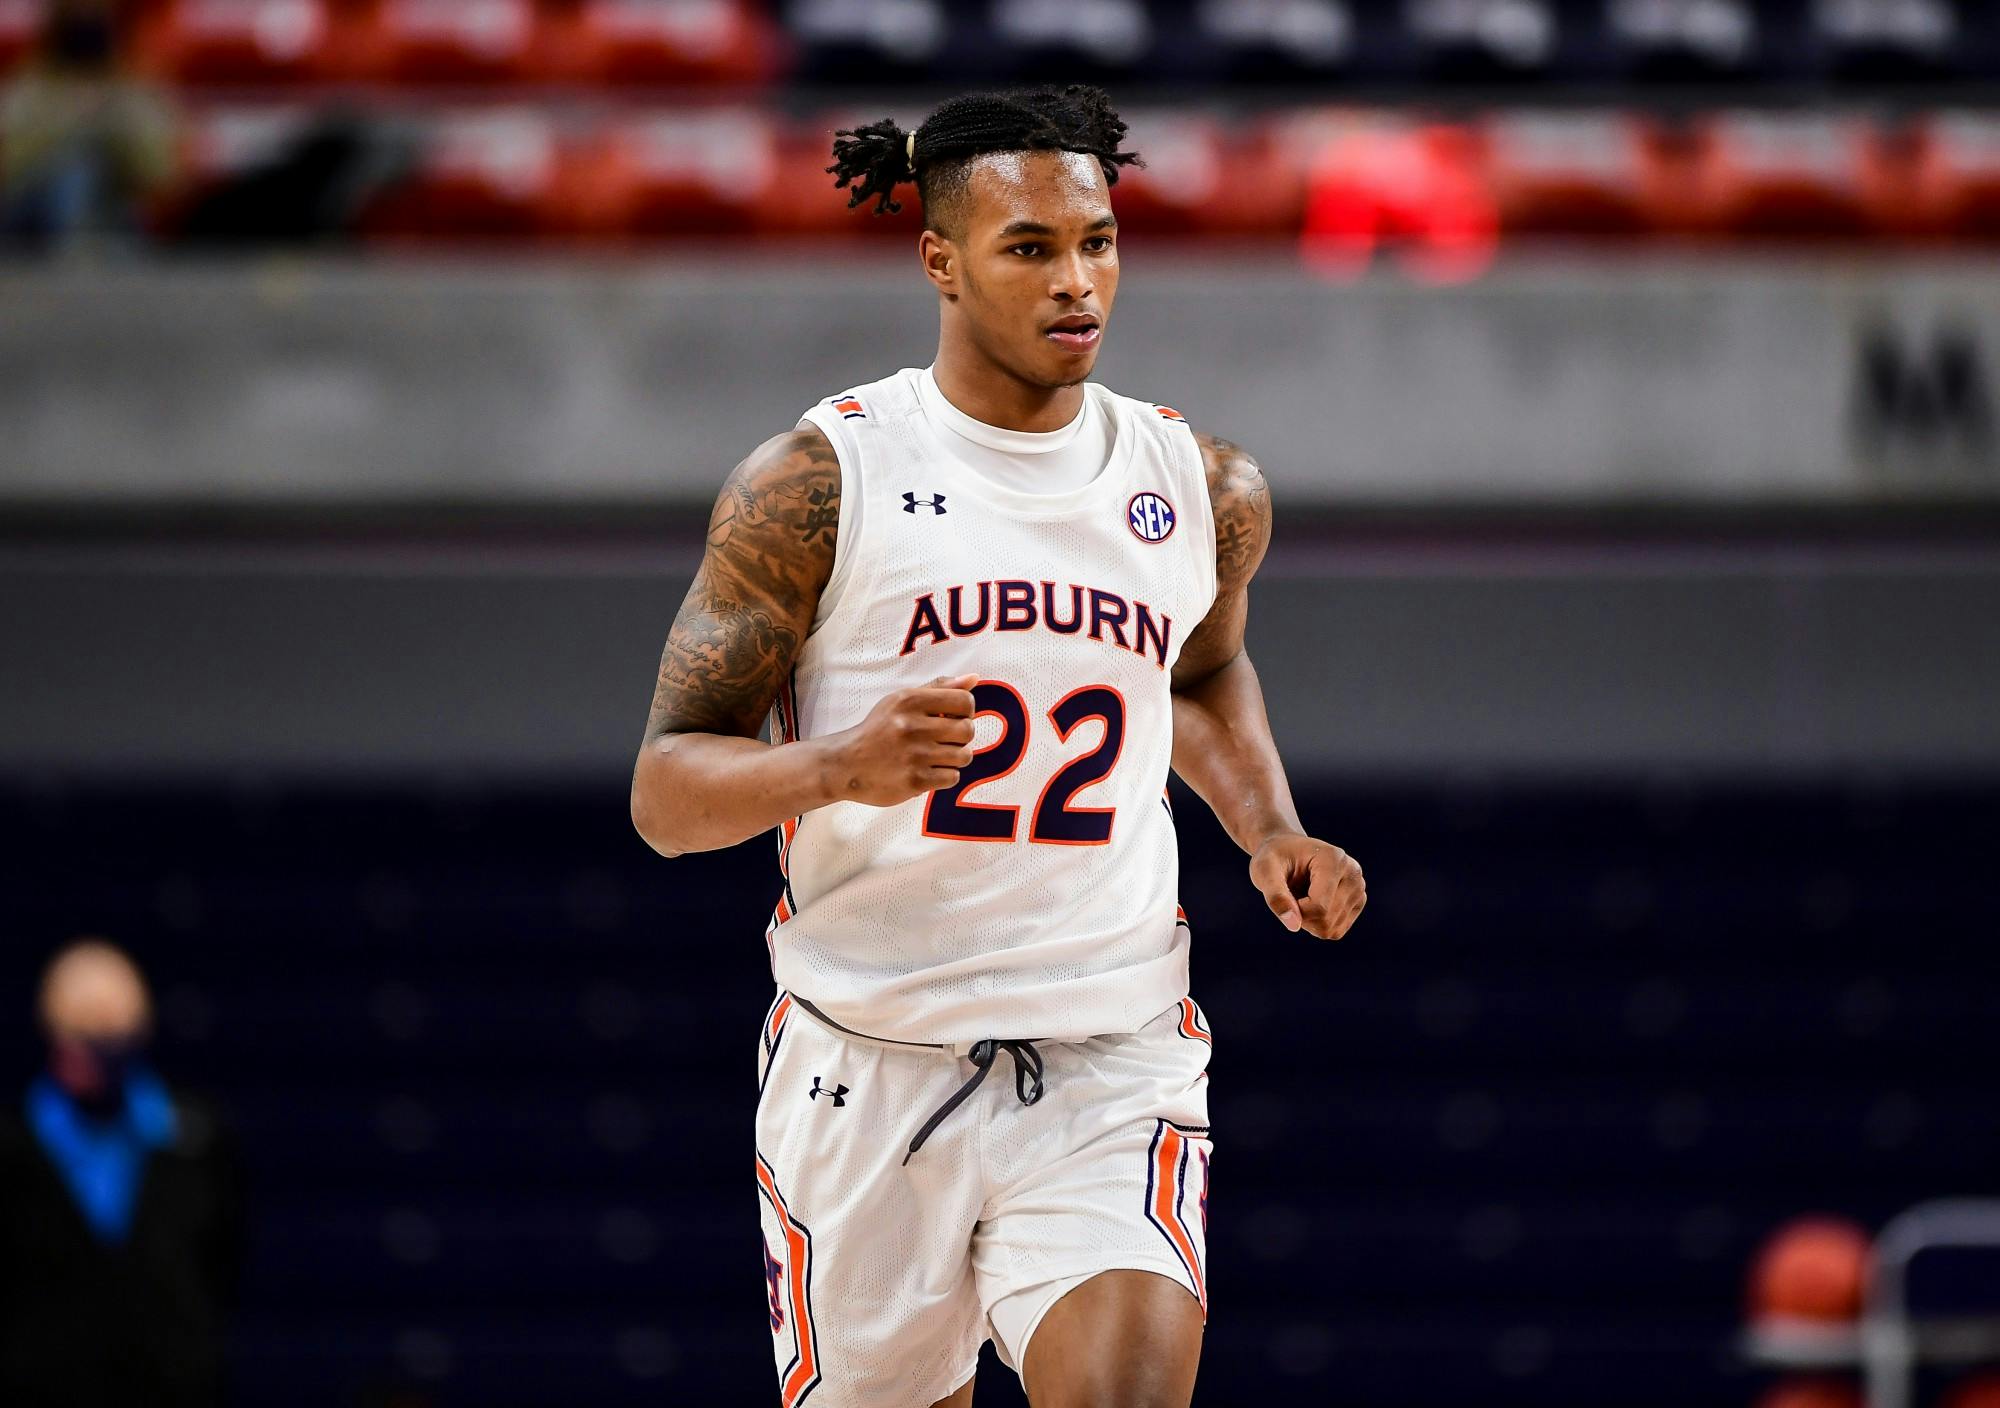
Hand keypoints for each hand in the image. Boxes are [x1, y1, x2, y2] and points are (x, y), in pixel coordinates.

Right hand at [819, 674, 979, 806]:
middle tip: (944, 740)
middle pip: (967, 730)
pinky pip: (952, 777)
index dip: (966, 711)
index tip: (953, 718)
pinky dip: (944, 776)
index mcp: (909, 701)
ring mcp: (913, 755)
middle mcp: (911, 726)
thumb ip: (938, 688)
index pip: (964, 701)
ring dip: (955, 758)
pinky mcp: (914, 781)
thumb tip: (974, 678)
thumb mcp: (902, 701)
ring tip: (936, 756)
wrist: (846, 764)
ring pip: (964, 756)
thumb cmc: (879, 730)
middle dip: (961, 737)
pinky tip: (928, 770)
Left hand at [1248, 833, 1365, 938]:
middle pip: (1326, 920)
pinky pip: (1335, 931)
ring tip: (1301, 895)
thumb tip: (1294, 926)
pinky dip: (1317, 924)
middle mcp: (1353, 873)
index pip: (1319, 906)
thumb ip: (1276, 897)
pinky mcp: (1358, 902)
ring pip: (1331, 930)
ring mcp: (1359, 889)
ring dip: (1308, 920)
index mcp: (1334, 859)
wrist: (1287, 850)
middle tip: (1290, 893)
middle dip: (1300, 916)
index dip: (1294, 910)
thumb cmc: (1274, 858)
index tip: (1282, 893)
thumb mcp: (1264, 871)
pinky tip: (1311, 902)